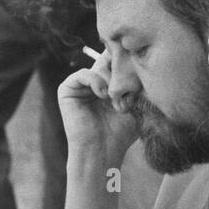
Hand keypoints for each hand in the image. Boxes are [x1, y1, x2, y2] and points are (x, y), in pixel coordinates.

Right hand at [58, 50, 139, 169]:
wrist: (102, 151)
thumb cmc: (121, 132)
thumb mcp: (136, 102)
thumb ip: (138, 80)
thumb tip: (140, 56)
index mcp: (109, 82)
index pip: (120, 59)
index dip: (130, 61)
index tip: (141, 70)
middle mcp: (94, 81)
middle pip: (110, 58)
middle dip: (122, 72)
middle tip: (129, 91)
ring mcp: (80, 85)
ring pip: (99, 66)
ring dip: (111, 82)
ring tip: (117, 101)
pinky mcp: (67, 89)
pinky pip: (83, 73)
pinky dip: (95, 81)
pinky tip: (102, 95)